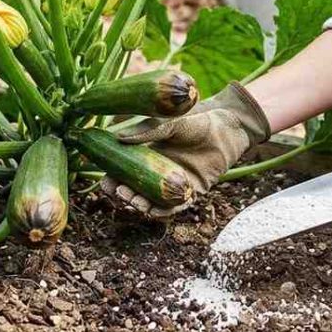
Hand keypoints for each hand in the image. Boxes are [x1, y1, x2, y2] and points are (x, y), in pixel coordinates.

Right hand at [99, 82, 270, 218]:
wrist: (225, 128)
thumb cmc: (195, 121)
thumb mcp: (169, 124)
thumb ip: (146, 131)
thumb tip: (118, 138)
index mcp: (147, 155)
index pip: (123, 171)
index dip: (112, 179)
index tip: (105, 182)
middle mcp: (158, 172)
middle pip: (134, 190)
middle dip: (124, 195)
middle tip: (119, 192)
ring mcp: (173, 183)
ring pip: (152, 201)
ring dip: (140, 205)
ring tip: (134, 201)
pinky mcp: (191, 192)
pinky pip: (175, 206)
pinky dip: (164, 210)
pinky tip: (154, 209)